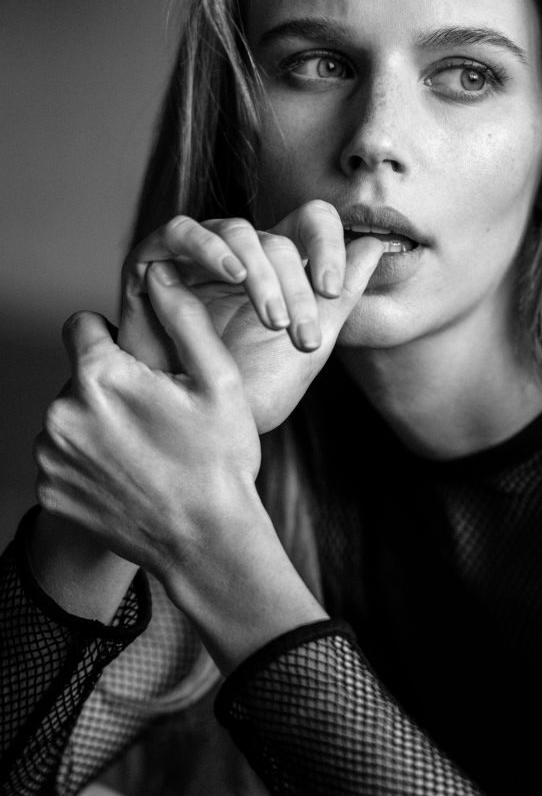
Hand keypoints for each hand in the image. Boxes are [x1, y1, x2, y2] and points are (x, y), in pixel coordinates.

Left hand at [34, 260, 260, 578]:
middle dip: (108, 387)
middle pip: (77, 376)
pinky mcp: (49, 491)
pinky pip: (61, 457)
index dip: (112, 339)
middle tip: (154, 418)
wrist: (205, 541)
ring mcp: (51, 457)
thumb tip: (159, 273)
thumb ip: (183, 318)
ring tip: (144, 450)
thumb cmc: (219, 459)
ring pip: (69, 416)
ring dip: (96, 423)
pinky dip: (87, 461)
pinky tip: (128, 476)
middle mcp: (62, 413)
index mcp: (101, 377)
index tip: (139, 367)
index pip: (80, 325)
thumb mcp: (218, 380)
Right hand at [118, 201, 385, 432]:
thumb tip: (376, 245)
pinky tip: (231, 274)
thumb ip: (341, 296)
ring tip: (273, 321)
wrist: (193, 430)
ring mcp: (194, 252)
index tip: (332, 291)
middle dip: (296, 289)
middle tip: (303, 337)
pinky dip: (210, 248)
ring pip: (237, 233)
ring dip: (262, 276)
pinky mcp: (152, 259)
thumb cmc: (247, 390)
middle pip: (276, 239)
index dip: (327, 245)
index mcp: (276, 264)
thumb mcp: (308, 346)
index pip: (310, 222)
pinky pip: (181, 231)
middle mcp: (237, 251)